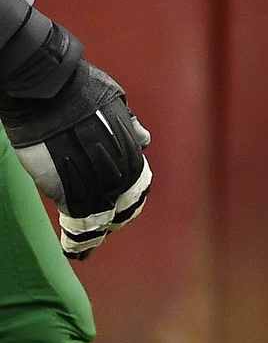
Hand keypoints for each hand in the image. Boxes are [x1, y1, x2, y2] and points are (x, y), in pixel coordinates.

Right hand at [3, 60, 150, 258]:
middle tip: (111, 229)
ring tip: (90, 247)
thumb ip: (128, 125)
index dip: (133, 197)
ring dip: (97, 231)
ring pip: (99, 213)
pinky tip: (75, 250)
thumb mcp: (115, 103)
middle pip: (121, 200)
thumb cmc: (79, 93)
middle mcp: (115, 165)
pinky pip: (75, 219)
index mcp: (129, 146)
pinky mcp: (63, 187)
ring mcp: (90, 177)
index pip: (137, 181)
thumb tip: (145, 140)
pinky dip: (76, 237)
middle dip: (117, 216)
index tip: (128, 209)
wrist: (47, 94)